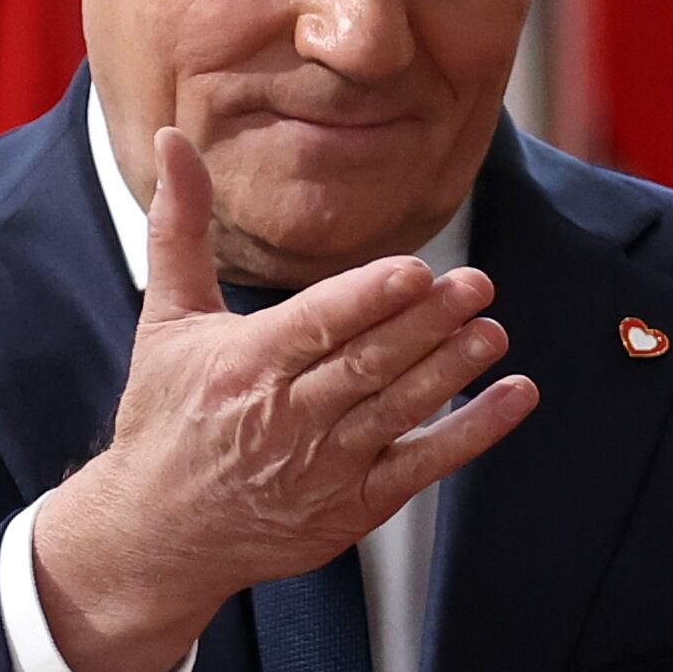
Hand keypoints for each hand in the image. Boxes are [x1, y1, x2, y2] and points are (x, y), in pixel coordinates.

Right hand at [32, 127, 537, 671]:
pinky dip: (471, 432)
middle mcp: (286, 419)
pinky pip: (422, 465)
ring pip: (398, 410)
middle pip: (368, 364)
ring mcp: (323, 468)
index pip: (314, 327)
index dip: (367, 300)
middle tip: (476, 283)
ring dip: (451, 370)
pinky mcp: (352, 508)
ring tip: (492, 329)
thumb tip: (172, 138)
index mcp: (243, 366)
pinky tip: (513, 395)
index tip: (414, 270)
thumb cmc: (165, 415)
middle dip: (425, 323)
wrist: (159, 533)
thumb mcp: (165, 318)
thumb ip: (179, 225)